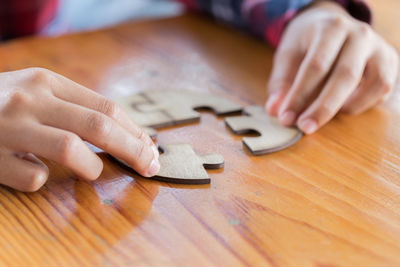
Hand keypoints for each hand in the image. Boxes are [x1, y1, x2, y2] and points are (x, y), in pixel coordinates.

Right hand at [0, 68, 159, 191]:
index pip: (106, 107)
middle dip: (132, 149)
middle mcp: (30, 100)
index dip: (134, 131)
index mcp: (48, 82)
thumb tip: (127, 132)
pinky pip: (31, 178)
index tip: (151, 148)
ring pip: (70, 149)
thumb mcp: (37, 91)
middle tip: (150, 167)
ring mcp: (8, 128)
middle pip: (98, 127)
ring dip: (92, 167)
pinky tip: (37, 174)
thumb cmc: (2, 101)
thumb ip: (74, 106)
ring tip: (93, 171)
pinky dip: (42, 181)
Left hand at [266, 1, 398, 133]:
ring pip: (375, 83)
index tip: (286, 117)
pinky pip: (383, 89)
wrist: (330, 24)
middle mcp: (359, 34)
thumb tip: (275, 111)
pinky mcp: (389, 62)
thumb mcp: (287, 56)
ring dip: (348, 107)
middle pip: (346, 76)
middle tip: (304, 127)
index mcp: (330, 28)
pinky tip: (342, 108)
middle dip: (323, 107)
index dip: (300, 95)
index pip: (316, 66)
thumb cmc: (306, 43)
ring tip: (324, 115)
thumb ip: (281, 83)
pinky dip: (364, 104)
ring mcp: (379, 48)